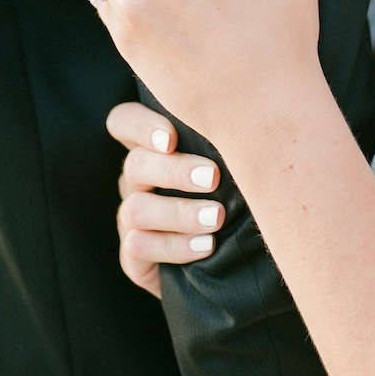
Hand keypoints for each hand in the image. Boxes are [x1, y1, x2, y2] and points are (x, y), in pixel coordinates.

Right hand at [107, 102, 222, 297]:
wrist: (232, 256)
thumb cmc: (236, 190)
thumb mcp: (230, 161)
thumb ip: (227, 139)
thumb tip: (249, 119)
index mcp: (154, 148)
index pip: (125, 121)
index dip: (140, 126)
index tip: (171, 138)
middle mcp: (137, 180)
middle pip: (135, 164)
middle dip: (175, 170)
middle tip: (213, 178)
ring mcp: (131, 219)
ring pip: (136, 209)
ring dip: (179, 212)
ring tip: (217, 217)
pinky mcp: (133, 256)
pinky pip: (138, 248)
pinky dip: (175, 246)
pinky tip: (207, 245)